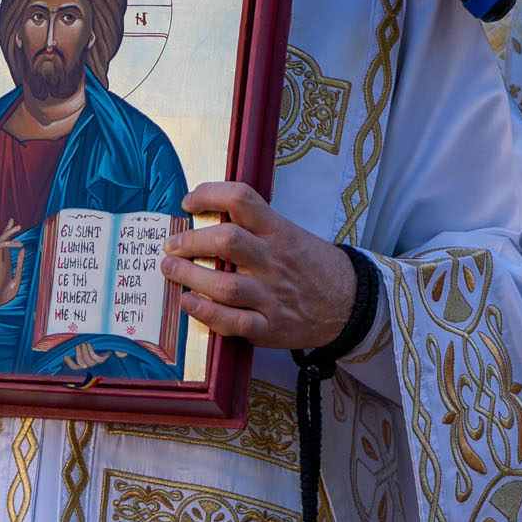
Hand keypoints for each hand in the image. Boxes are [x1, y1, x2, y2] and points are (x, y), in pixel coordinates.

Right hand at [0, 220, 25, 319]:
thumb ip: (20, 266)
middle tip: (18, 225)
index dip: (11, 234)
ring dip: (4, 239)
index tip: (16, 225)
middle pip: (2, 243)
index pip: (7, 245)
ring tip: (14, 234)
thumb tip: (23, 250)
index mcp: (4, 263)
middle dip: (9, 232)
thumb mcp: (17, 281)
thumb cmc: (3, 295)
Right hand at [64, 340, 107, 370]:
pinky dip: (90, 351)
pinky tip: (89, 344)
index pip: (75, 367)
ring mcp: (97, 362)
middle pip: (81, 365)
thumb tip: (67, 348)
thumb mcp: (86, 345)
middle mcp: (91, 365)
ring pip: (88, 362)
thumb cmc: (96, 343)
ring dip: (84, 352)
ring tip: (83, 343)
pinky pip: (95, 358)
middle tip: (77, 345)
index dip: (69, 363)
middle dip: (78, 355)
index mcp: (85, 362)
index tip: (65, 356)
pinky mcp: (103, 359)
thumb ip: (78, 347)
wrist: (111, 342)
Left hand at [162, 182, 354, 350]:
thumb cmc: (311, 267)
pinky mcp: (269, 327)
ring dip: (190, 275)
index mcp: (279, 232)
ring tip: (171, 268)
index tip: (189, 203)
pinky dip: (207, 313)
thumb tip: (206, 215)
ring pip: (225, 285)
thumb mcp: (291, 234)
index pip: (241, 200)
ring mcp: (271, 296)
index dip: (209, 195)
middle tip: (171, 244)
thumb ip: (255, 226)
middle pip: (227, 241)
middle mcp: (273, 261)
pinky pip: (234, 322)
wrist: (350, 303)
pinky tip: (188, 302)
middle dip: (190, 241)